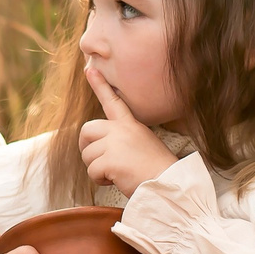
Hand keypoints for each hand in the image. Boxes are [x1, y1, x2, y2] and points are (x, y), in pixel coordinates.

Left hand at [78, 65, 180, 197]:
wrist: (168, 184)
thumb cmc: (157, 169)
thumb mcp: (143, 144)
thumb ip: (123, 139)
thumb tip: (102, 147)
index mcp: (130, 124)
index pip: (112, 102)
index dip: (100, 86)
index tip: (89, 69)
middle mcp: (121, 130)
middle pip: (86, 130)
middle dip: (86, 147)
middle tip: (98, 160)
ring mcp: (115, 143)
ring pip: (87, 155)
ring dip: (97, 169)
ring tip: (117, 173)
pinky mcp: (110, 160)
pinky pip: (92, 171)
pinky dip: (100, 180)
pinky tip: (116, 180)